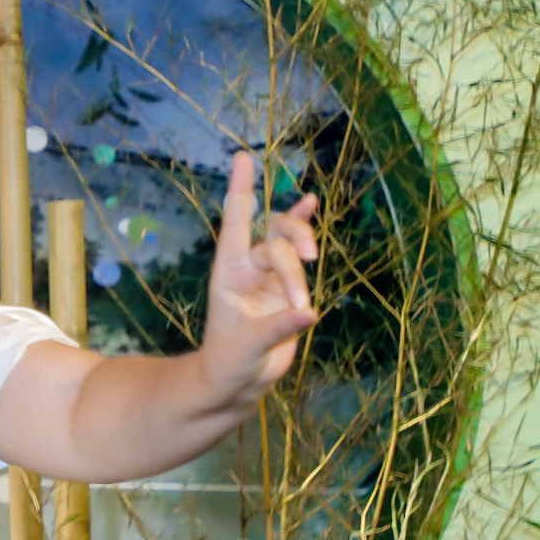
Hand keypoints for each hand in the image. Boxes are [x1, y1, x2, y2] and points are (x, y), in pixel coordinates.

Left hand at [196, 150, 319, 405]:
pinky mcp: (288, 288)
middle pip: (275, 237)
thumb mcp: (248, 350)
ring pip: (290, 246)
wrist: (234, 383)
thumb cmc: (228, 365)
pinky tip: (310, 202)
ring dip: (303, 261)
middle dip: (294, 250)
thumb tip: (311, 313)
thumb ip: (278, 329)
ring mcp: (268, 276)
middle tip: (308, 265)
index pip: (234, 224)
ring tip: (304, 304)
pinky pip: (299, 255)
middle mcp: (247, 268)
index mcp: (228, 275)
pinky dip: (306, 230)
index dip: (240, 190)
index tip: (243, 157)